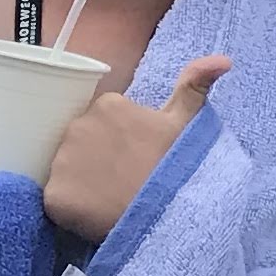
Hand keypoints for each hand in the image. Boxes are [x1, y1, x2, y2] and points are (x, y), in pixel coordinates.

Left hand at [42, 55, 229, 242]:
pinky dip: (68, 207)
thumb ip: (195, 84)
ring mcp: (62, 162)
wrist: (168, 215)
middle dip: (92, 158)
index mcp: (108, 105)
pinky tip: (93, 213)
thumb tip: (223, 60)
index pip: (100, 121)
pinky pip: (54, 199)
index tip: (130, 156)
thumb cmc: (178, 166)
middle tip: (119, 178)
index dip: (114, 140)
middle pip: (77, 142)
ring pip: (63, 169)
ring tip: (107, 196)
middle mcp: (78, 127)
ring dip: (78, 181)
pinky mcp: (53, 195)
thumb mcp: (189, 121)